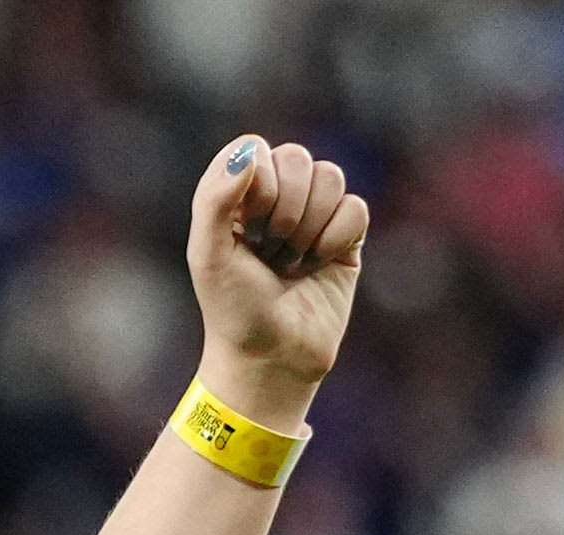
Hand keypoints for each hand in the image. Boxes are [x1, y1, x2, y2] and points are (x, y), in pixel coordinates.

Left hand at [186, 135, 368, 429]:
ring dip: (310, 226)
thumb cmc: (232, 309)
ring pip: (331, 176)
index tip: (248, 230)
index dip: (258, 184)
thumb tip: (248, 152)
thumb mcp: (208, 255)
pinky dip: (337, 239)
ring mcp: (312, 215)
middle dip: (286, 210)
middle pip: (297, 158)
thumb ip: (215, 198)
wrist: (272, 358)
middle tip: (271, 252)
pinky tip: (319, 266)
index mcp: (235, 194)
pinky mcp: (345, 237)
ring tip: (292, 263)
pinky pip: (355, 208)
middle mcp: (275, 197)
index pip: (254, 148)